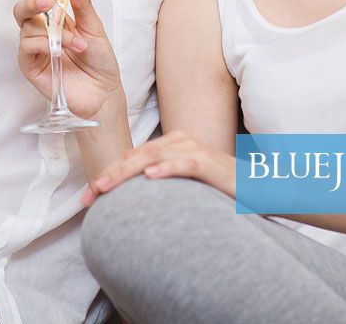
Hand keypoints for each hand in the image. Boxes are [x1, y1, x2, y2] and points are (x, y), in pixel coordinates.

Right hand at [6, 0, 123, 120]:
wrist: (103, 92)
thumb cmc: (99, 60)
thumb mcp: (94, 27)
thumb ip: (82, 4)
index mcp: (54, 17)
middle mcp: (40, 31)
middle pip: (22, 8)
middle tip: (47, 1)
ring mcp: (34, 48)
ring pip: (27, 27)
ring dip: (54, 32)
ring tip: (77, 44)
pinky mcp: (30, 66)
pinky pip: (27, 46)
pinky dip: (44, 44)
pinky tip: (60, 50)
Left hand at [82, 131, 237, 206]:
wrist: (258, 188)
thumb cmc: (216, 188)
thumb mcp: (182, 186)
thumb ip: (159, 185)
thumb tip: (127, 203)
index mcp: (170, 145)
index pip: (131, 157)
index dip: (108, 174)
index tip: (87, 198)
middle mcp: (180, 142)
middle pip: (137, 154)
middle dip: (111, 174)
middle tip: (91, 193)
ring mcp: (196, 150)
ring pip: (154, 156)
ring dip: (128, 171)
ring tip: (108, 185)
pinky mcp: (211, 164)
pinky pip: (186, 163)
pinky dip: (167, 168)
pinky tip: (151, 176)